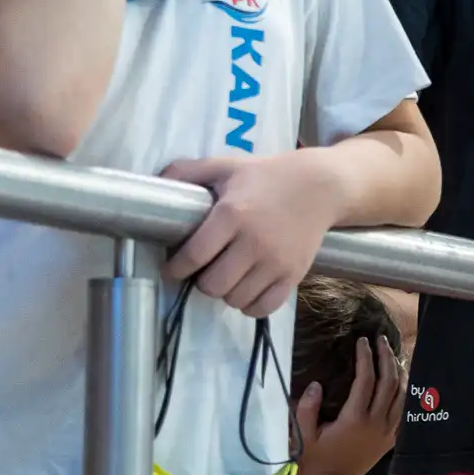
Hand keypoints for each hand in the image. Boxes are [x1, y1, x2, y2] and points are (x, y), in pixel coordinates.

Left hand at [160, 153, 345, 317]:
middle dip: (202, 281)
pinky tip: (246, 291)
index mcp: (232, 215)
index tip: (171, 270)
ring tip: (227, 279)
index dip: (176, 268)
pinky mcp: (294, 275)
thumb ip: (188, 171)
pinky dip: (250, 306)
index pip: (194, 255)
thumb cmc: (267, 177)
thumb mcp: (226, 166)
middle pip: (213, 284)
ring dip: (226, 293)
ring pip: (236, 298)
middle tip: (204, 272)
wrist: (320, 187)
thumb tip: (153, 181)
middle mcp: (254, 242)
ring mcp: (276, 262)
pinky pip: (264, 307)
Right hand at [294, 334, 407, 474]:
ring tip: (392, 355)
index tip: (362, 341)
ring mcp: (388, 431)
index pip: (366, 380)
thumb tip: (316, 384)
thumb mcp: (303, 434)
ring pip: (402, 395)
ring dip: (399, 372)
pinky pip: (404, 410)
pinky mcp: (392, 438)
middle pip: (390, 383)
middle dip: (387, 358)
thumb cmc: (315, 459)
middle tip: (381, 340)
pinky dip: (405, 391)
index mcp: (355, 419)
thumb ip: (307, 408)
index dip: (366, 358)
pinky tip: (401, 379)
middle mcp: (377, 423)